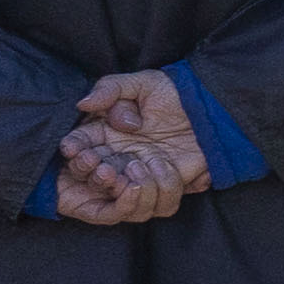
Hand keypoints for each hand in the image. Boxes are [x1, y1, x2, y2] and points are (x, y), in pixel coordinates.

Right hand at [60, 70, 207, 225]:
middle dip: (95, 175)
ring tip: (138, 163)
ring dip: (128, 185)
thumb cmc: (172, 92)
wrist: (210, 105)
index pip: (79, 145)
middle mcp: (118, 157)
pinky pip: (160, 200)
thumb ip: (111, 88)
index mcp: (104, 133)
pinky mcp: (167, 184)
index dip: (74, 149)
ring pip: (124, 195)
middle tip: (105, 168)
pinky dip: (160, 186)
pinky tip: (163, 164)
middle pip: (94, 177)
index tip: (73, 150)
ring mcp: (142, 173)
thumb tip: (83, 103)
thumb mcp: (142, 83)